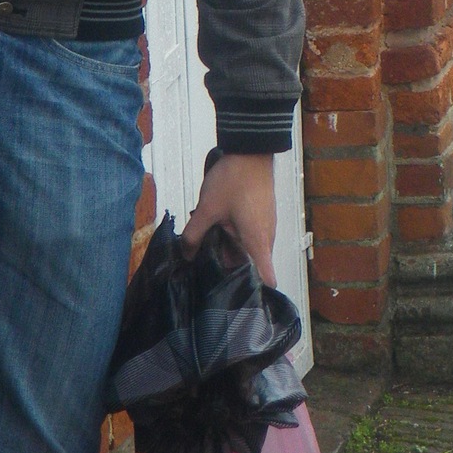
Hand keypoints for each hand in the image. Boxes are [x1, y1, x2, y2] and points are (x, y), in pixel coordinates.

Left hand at [182, 152, 277, 284]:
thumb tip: (186, 256)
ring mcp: (265, 225)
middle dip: (228, 269)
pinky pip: (248, 236)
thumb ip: (194, 235)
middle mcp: (265, 237)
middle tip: (204, 272)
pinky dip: (233, 237)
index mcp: (256, 241)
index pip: (266, 277)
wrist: (251, 148)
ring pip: (246, 249)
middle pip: (249, 265)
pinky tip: (216, 229)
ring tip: (206, 247)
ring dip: (229, 250)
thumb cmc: (234, 179)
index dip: (256, 294)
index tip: (240, 304)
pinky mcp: (261, 215)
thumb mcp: (207, 208)